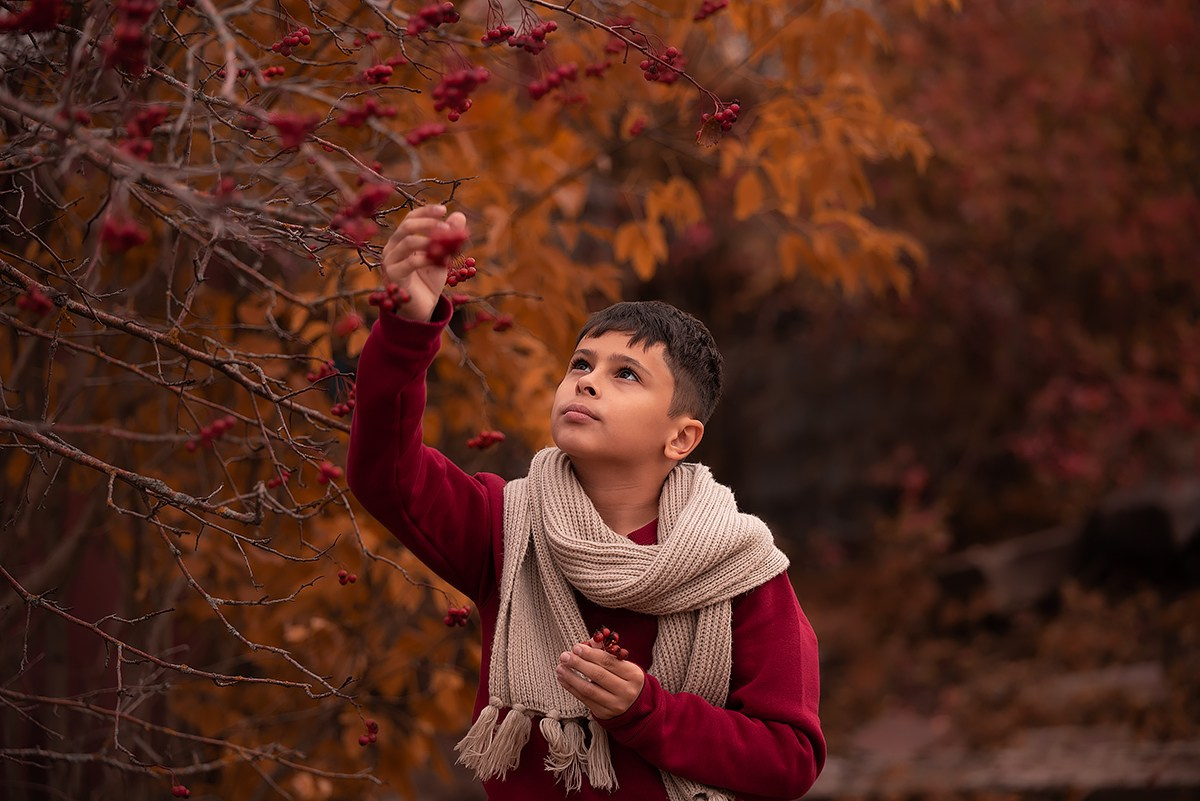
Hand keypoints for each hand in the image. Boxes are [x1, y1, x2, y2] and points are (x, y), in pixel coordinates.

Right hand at [379, 204, 466, 321]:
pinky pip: (411, 262)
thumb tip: (459, 215)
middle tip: (447, 229)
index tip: (444, 210)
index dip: (426, 212)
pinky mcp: (393, 276)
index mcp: (401, 240)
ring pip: (408, 242)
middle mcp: (392, 247)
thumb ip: (449, 237)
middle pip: (407, 226)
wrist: (422, 308)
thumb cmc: (429, 281)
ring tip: (445, 246)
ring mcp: (390, 261)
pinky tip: (440, 261)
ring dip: (429, 241)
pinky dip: (427, 259)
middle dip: (428, 224)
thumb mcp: (443, 257)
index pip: (411, 218)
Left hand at [555, 640, 644, 719]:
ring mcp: (615, 704)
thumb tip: (588, 642)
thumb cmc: (625, 679)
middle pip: (598, 675)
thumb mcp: (622, 665)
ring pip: (589, 689)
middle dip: (578, 664)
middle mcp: (626, 691)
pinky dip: (571, 688)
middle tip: (564, 656)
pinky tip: (563, 679)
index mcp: (633, 675)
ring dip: (571, 677)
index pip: (609, 662)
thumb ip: (606, 652)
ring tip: (560, 668)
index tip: (576, 647)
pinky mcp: (604, 713)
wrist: (633, 705)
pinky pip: (584, 699)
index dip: (590, 654)